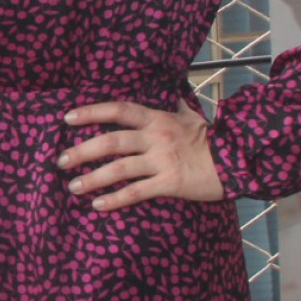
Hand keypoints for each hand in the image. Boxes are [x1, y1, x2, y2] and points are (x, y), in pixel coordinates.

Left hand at [58, 99, 223, 211]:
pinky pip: (136, 192)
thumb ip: (176, 108)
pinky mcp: (170, 183)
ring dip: (92, 178)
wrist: (239, 160)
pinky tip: (98, 205)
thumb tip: (173, 94)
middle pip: (110, 141)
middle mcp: (155, 137)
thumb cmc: (211, 139)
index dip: (91, 112)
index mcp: (157, 119)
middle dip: (82, 151)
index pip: (118, 110)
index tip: (67, 118)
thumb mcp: (191, 117)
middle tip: (60, 160)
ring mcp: (162, 160)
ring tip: (73, 186)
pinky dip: (115, 199)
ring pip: (119, 168)